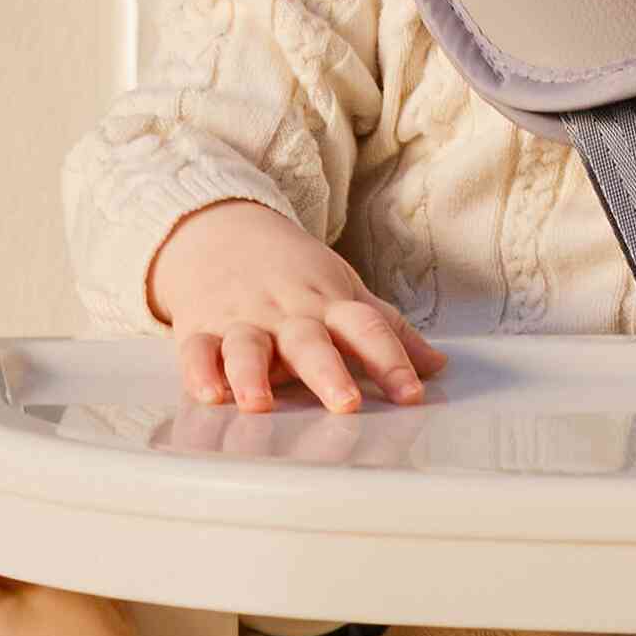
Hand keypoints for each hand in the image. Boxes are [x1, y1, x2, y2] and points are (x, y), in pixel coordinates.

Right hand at [147, 199, 446, 414]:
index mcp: (329, 305)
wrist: (220, 231)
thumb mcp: (344, 292)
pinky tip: (208, 394)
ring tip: (258, 403)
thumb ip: (388, 331)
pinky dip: (198, 370)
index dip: (392, 359)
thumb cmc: (294, 274)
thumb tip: (438, 365)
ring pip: (248, 346)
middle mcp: (287, 314)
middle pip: (310, 340)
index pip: (367, 327)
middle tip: (346, 402)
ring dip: (252, 374)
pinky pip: (197, 350)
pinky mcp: (201, 328)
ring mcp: (242, 320)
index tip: (412, 393)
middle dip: (328, 371)